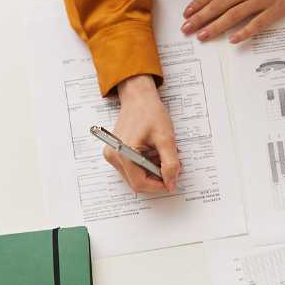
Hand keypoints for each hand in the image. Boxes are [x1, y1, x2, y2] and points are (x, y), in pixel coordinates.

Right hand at [107, 74, 180, 193]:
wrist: (139, 98)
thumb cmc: (150, 112)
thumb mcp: (166, 138)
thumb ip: (170, 163)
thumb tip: (171, 183)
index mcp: (124, 153)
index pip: (140, 183)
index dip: (158, 186)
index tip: (172, 182)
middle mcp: (114, 156)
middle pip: (136, 181)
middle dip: (156, 178)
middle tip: (171, 167)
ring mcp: (112, 154)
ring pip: (134, 176)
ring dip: (151, 172)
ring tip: (162, 156)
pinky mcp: (115, 151)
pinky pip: (131, 168)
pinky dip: (145, 165)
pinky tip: (154, 153)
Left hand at [182, 0, 284, 43]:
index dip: (198, 3)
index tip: (187, 13)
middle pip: (219, 5)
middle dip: (199, 18)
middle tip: (186, 29)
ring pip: (233, 15)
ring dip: (215, 27)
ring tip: (202, 36)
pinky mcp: (278, 8)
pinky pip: (258, 23)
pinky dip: (245, 32)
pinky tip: (234, 39)